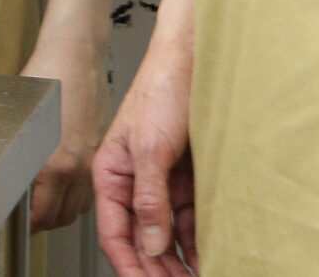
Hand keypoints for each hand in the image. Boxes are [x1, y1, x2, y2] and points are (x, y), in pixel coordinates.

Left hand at [24, 40, 111, 231]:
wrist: (76, 55)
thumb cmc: (45, 75)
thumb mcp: (16, 117)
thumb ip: (11, 153)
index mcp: (54, 163)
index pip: (39, 216)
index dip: (23, 224)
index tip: (12, 222)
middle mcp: (77, 168)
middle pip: (59, 217)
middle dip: (40, 222)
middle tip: (24, 216)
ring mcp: (92, 161)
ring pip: (78, 207)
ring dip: (59, 211)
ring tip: (42, 204)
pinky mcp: (102, 152)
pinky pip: (90, 188)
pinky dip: (76, 196)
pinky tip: (63, 186)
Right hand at [94, 49, 196, 276]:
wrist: (195, 62)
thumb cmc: (161, 89)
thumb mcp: (151, 147)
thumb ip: (149, 197)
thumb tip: (148, 242)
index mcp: (112, 173)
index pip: (114, 232)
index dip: (128, 265)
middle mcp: (135, 182)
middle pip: (141, 240)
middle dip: (157, 270)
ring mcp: (162, 183)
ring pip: (167, 235)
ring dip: (179, 262)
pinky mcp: (187, 180)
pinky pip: (190, 220)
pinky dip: (197, 242)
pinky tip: (207, 258)